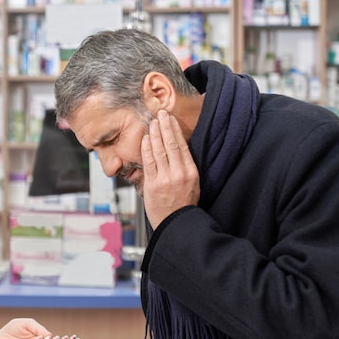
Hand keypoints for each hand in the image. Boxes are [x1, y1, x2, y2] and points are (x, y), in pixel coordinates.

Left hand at [141, 110, 199, 228]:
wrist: (177, 224)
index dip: (175, 131)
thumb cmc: (183, 205)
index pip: (182, 146)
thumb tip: (177, 150)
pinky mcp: (153, 184)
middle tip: (161, 114)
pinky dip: (146, 148)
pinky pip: (148, 162)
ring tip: (152, 122)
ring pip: (159, 151)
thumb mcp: (193, 184)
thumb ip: (185, 168)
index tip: (171, 120)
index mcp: (191, 172)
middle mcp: (179, 173)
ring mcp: (165, 178)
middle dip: (165, 127)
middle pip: (171, 144)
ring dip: (154, 134)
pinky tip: (145, 139)